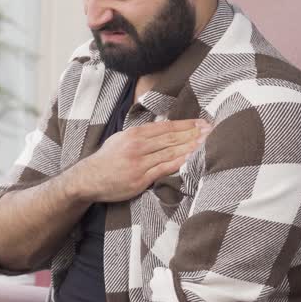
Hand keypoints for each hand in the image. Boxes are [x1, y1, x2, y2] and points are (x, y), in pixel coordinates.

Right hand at [67, 118, 209, 202]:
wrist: (89, 179)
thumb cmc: (106, 160)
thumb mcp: (120, 139)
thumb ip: (141, 134)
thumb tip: (162, 128)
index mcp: (134, 134)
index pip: (165, 127)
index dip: (186, 124)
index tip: (202, 122)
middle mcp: (138, 146)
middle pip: (171, 138)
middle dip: (193, 133)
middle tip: (211, 130)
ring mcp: (139, 163)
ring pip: (170, 152)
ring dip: (190, 146)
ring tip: (206, 142)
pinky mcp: (140, 179)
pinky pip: (164, 168)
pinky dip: (179, 162)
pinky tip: (191, 158)